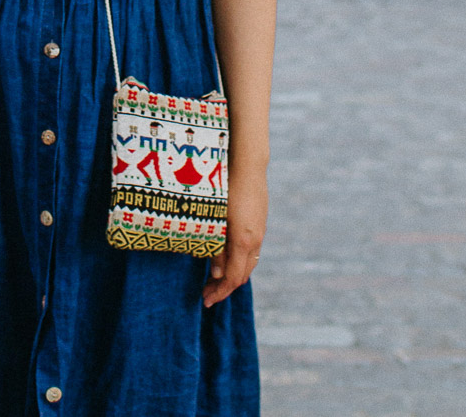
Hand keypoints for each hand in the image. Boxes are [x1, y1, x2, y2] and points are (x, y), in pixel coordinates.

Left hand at [202, 169, 266, 307]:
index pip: (233, 278)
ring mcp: (259, 231)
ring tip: (215, 281)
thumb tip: (215, 274)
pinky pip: (251, 251)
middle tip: (207, 294)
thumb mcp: (217, 218)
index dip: (219, 292)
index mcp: (243, 240)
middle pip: (242, 274)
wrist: (248, 164)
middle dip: (224, 288)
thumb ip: (216, 247)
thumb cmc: (226, 187)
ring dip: (232, 276)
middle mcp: (255, 239)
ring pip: (248, 263)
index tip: (206, 300)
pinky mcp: (259, 223)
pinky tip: (227, 259)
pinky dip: (238, 262)